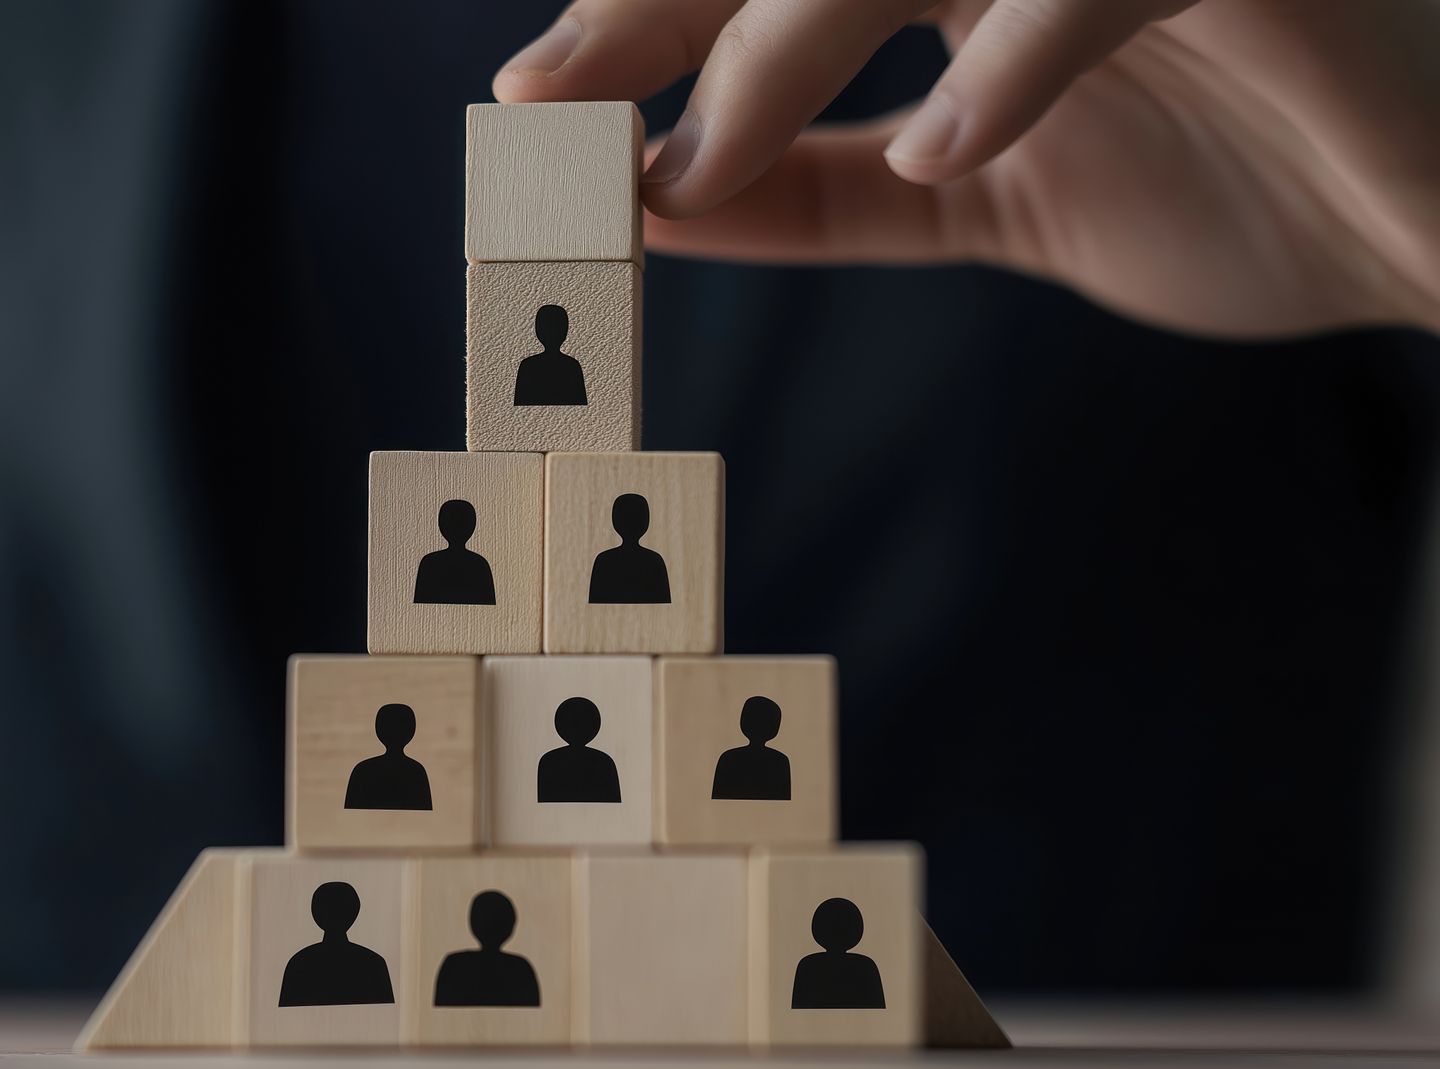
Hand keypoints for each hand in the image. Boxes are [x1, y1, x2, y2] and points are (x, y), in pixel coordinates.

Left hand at [495, 0, 1439, 336]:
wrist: (1439, 227)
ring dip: (784, 36)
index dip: (645, 16)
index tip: (538, 111)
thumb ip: (824, 193)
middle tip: (546, 107)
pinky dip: (1012, 56)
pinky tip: (945, 150)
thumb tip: (653, 202)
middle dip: (664, 3)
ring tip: (703, 161)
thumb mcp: (979, 198)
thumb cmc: (1243, 182)